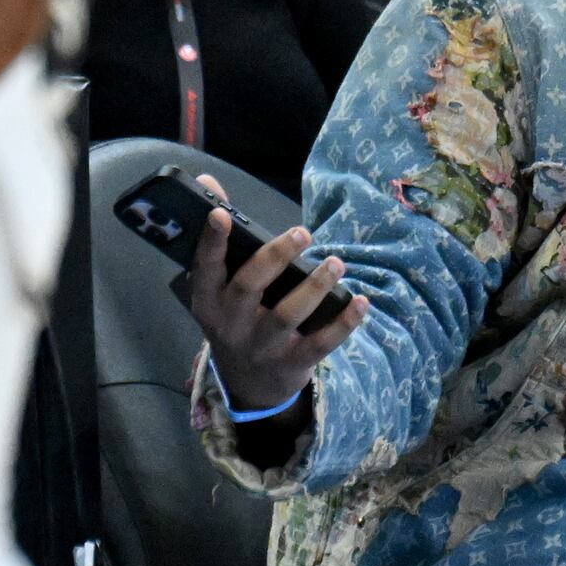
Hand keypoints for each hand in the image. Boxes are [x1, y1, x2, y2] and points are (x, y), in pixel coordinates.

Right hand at [181, 173, 366, 416]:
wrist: (248, 384)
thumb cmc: (236, 318)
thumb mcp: (219, 286)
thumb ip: (220, 236)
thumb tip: (207, 181)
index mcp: (208, 300)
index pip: (205, 268)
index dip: (211, 241)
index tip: (221, 214)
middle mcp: (230, 324)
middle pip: (248, 287)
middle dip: (274, 257)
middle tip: (302, 233)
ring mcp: (260, 347)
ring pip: (286, 316)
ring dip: (314, 287)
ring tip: (335, 263)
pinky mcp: (290, 364)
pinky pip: (319, 345)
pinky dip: (343, 324)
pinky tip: (360, 301)